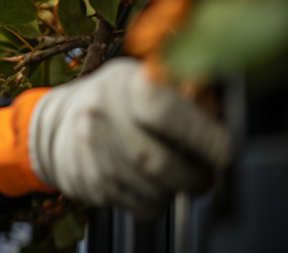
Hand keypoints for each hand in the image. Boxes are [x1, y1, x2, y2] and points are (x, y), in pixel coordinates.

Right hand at [29, 58, 231, 217]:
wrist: (60, 124)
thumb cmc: (120, 103)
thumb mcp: (144, 82)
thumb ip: (184, 95)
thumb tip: (227, 121)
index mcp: (123, 82)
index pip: (162, 110)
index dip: (200, 134)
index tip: (225, 151)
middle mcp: (100, 112)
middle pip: (157, 161)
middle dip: (193, 177)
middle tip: (206, 177)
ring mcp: (89, 148)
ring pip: (149, 189)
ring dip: (174, 191)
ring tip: (176, 178)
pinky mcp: (86, 180)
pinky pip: (136, 205)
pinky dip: (155, 203)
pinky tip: (151, 185)